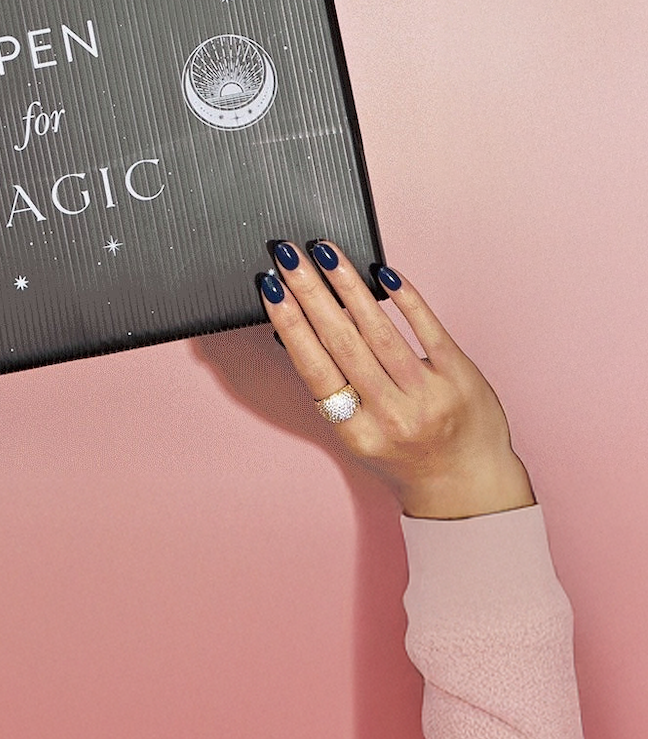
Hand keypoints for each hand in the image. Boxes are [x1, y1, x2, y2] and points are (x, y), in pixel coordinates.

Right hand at [259, 240, 535, 519]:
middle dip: (311, 292)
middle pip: (342, 342)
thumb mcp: (357, 433)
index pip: (315, 368)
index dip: (291, 325)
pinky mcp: (460, 376)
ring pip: (380, 330)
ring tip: (325, 253)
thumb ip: (331, 387)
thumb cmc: (403, 453)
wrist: (467, 484)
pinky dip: (404, 298)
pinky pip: (428, 329)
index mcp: (357, 431)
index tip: (272, 289)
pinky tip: (383, 272)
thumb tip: (294, 330)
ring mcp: (429, 395)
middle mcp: (391, 415)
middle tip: (290, 256)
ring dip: (348, 286)